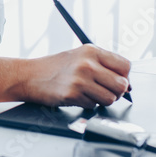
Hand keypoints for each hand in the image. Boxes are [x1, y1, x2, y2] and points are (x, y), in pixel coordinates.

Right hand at [16, 45, 131, 108]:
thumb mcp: (80, 56)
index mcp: (92, 51)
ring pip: (110, 98)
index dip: (125, 77)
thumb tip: (126, 82)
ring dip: (102, 100)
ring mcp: (80, 80)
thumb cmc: (55, 67)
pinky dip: (87, 104)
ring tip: (89, 93)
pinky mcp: (72, 94)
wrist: (29, 76)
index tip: (118, 81)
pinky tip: (76, 96)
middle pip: (121, 85)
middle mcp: (88, 63)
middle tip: (105, 90)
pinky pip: (94, 105)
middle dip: (116, 92)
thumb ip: (102, 64)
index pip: (125, 65)